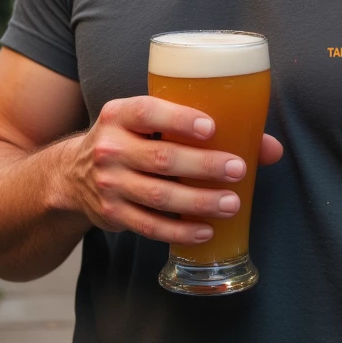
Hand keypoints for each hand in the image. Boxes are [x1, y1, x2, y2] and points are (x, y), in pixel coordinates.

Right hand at [54, 94, 282, 246]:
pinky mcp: (112, 214)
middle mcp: (110, 147)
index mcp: (120, 115)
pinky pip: (150, 226)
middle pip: (161, 158)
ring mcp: (109, 183)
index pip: (148, 112)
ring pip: (159, 196)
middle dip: (202, 165)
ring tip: (231, 203)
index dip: (180, 119)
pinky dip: (180, 231)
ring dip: (198, 201)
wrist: (72, 174)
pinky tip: (206, 230)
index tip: (212, 127)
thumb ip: (201, 128)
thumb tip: (269, 148)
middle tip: (237, 169)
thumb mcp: (150, 123)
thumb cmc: (131, 140)